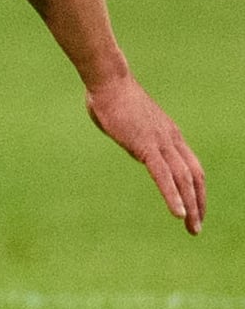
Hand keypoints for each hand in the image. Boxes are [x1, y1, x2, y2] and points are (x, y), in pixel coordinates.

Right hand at [86, 73, 204, 232]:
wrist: (109, 81)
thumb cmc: (112, 98)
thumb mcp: (131, 124)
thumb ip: (138, 140)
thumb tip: (139, 152)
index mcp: (170, 135)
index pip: (192, 167)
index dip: (196, 190)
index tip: (193, 208)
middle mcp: (172, 140)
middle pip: (194, 177)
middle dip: (198, 204)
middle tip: (196, 227)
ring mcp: (161, 142)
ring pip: (183, 180)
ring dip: (190, 206)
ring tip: (192, 227)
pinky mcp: (145, 146)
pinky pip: (163, 176)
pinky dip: (173, 195)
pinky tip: (177, 213)